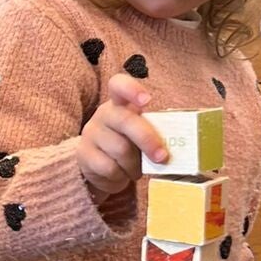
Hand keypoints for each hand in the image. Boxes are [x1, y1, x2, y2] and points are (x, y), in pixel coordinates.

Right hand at [76, 73, 170, 199]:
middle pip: (125, 121)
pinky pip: (109, 167)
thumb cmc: (128, 146)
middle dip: (148, 140)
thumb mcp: (140, 135)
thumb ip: (154, 132)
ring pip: (120, 149)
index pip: (119, 85)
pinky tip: (121, 175)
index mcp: (119, 104)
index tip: (147, 101)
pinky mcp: (83, 154)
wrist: (100, 168)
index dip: (132, 90)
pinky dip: (121, 176)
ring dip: (134, 165)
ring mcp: (91, 133)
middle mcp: (103, 114)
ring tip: (137, 170)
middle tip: (162, 157)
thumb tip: (177, 146)